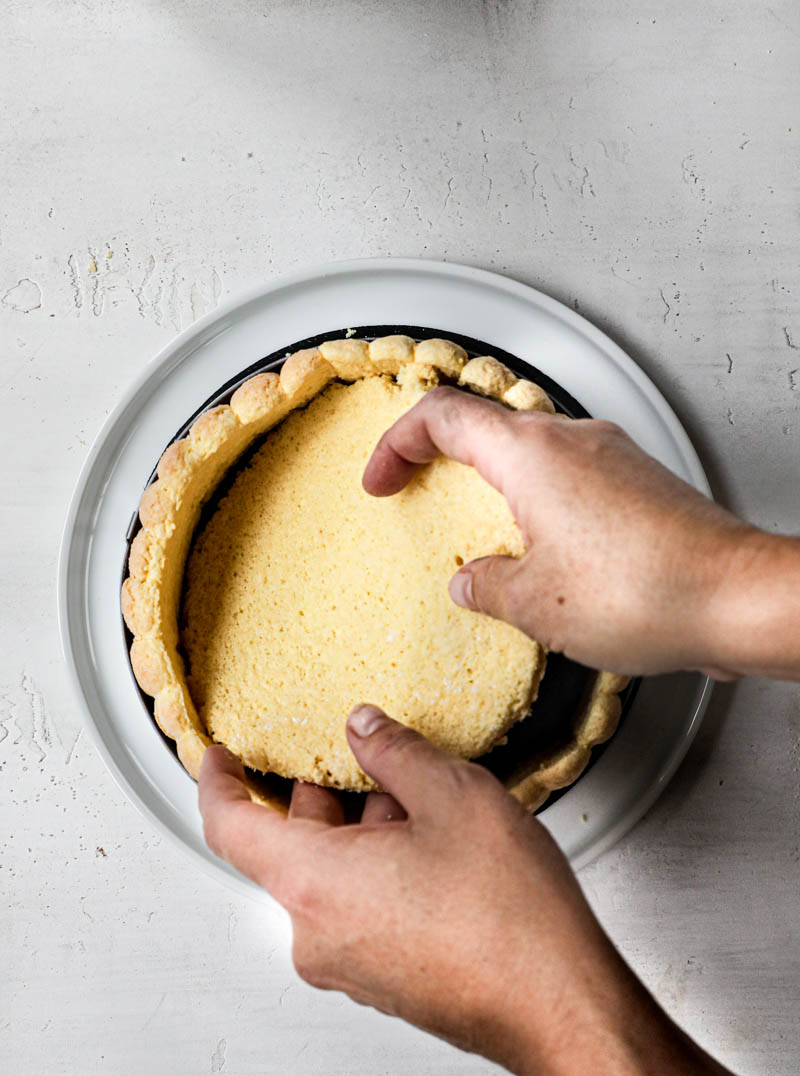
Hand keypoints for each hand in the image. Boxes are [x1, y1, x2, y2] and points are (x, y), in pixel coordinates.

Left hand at [199, 705, 624, 1075]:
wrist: (560, 1008)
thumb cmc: (510, 916)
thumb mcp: (453, 795)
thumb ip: (394, 751)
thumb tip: (364, 729)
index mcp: (313, 882)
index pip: (229, 826)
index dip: (218, 781)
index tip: (219, 755)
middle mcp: (317, 933)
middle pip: (291, 848)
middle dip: (325, 797)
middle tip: (365, 761)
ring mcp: (349, 965)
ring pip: (331, 879)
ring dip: (362, 835)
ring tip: (423, 804)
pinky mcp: (383, 983)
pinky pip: (358, 913)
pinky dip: (378, 873)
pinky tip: (435, 850)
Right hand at [362, 386, 799, 679]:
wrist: (735, 597)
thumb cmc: (647, 589)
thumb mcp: (535, 603)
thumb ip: (487, 586)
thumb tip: (472, 582)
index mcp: (531, 454)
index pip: (442, 415)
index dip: (397, 443)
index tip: (382, 478)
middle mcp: (573, 440)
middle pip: (488, 426)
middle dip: (444, 460)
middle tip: (421, 492)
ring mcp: (612, 457)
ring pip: (534, 452)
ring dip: (497, 485)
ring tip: (484, 535)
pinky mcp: (640, 483)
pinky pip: (573, 478)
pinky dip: (542, 502)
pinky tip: (547, 553)